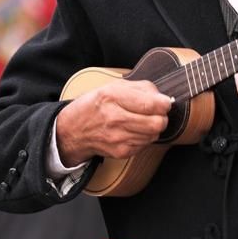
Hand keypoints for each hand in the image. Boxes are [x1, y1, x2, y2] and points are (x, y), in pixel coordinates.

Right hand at [56, 79, 171, 166]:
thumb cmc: (95, 105)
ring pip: (153, 135)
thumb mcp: (113, 86)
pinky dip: (143, 137)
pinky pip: (145, 144)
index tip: (164, 102)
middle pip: (157, 123)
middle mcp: (115, 118)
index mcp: (112, 97)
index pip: (151, 104)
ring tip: (141, 121)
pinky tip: (133, 131)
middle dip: (161, 117)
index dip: (164, 104)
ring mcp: (118, 138)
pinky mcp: (121, 151)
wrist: (73, 131)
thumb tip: (163, 98)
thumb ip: (140, 88)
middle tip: (156, 113)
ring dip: (152, 128)